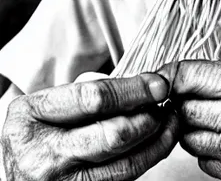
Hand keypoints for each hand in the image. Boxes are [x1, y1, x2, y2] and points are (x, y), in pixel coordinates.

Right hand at [1, 73, 176, 179]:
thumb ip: (85, 92)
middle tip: (165, 106)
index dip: (134, 89)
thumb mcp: (44, 105)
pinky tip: (153, 145)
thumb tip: (139, 86)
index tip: (158, 84)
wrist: (14, 174)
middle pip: (114, 136)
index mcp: (33, 117)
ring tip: (169, 124)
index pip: (95, 99)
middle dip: (149, 118)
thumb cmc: (35, 134)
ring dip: (156, 142)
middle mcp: (44, 155)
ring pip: (123, 165)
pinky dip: (143, 161)